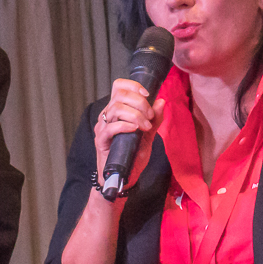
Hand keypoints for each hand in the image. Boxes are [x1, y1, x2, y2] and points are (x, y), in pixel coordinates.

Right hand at [91, 78, 166, 195]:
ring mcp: (103, 127)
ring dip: (135, 115)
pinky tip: (135, 130)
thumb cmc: (132, 155)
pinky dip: (125, 126)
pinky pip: (111, 127)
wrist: (124, 177)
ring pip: (116, 109)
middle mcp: (107, 115)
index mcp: (117, 110)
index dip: (133, 86)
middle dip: (140, 102)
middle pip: (120, 95)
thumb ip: (154, 120)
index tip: (147, 95)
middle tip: (150, 116)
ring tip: (145, 126)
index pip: (119, 86)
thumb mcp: (148, 136)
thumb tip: (161, 102)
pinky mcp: (101, 140)